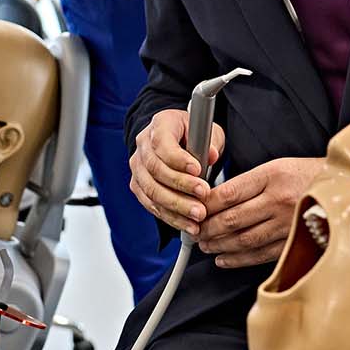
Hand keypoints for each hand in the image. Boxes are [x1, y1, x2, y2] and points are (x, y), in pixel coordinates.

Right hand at [129, 108, 225, 236]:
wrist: (174, 140)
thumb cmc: (192, 133)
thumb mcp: (206, 130)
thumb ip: (209, 141)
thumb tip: (211, 155)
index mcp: (160, 124)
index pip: (163, 143)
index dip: (179, 159)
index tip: (198, 170)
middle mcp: (143, 145)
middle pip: (156, 170)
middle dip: (181, 186)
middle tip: (203, 195)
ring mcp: (138, 167)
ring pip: (152, 191)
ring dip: (176, 206)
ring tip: (198, 216)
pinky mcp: (138, 186)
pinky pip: (151, 205)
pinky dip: (171, 217)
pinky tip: (188, 224)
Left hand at [197, 157, 324, 268]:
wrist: (346, 191)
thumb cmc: (309, 177)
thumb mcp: (279, 167)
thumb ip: (249, 182)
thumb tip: (216, 198)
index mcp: (273, 175)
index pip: (229, 192)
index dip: (206, 205)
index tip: (195, 209)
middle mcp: (279, 200)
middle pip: (233, 218)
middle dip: (208, 228)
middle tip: (195, 232)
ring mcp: (288, 224)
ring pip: (244, 239)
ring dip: (220, 245)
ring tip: (206, 245)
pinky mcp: (294, 242)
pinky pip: (260, 254)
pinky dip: (239, 259)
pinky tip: (225, 259)